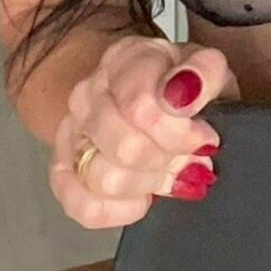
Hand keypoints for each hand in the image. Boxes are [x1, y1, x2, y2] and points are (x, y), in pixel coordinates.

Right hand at [49, 36, 237, 229]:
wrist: (149, 95)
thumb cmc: (181, 88)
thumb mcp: (207, 69)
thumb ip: (204, 73)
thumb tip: (185, 93)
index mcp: (123, 59)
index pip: (142, 106)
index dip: (181, 133)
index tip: (206, 139)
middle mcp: (88, 93)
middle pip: (126, 148)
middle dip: (170, 161)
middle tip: (192, 158)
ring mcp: (71, 133)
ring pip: (106, 180)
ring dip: (149, 184)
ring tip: (170, 173)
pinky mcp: (63, 171)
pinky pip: (84, 207)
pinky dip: (121, 211)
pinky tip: (143, 197)